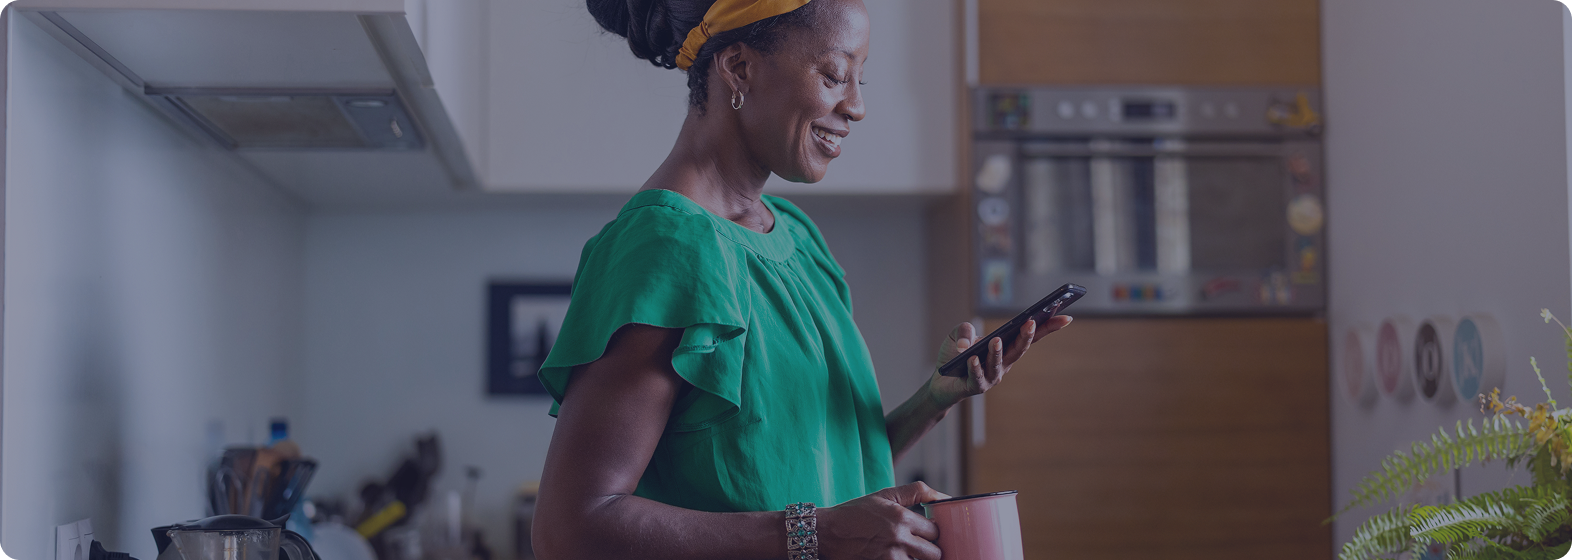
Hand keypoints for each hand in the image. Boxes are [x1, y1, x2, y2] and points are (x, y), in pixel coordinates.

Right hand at [816, 482, 949, 559]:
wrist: (825, 534)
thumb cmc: (855, 513)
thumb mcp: (884, 495)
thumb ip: (916, 491)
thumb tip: (945, 497)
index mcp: (901, 518)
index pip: (936, 531)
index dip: (932, 532)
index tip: (925, 532)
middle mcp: (898, 539)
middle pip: (935, 554)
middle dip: (930, 550)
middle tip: (920, 546)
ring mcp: (889, 559)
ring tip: (905, 551)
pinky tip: (895, 556)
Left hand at [927, 316, 1072, 407]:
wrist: (941, 382)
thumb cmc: (955, 356)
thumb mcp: (958, 335)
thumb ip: (965, 330)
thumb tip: (967, 341)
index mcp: (1006, 347)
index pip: (1031, 336)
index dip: (1049, 327)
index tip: (1066, 317)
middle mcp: (1004, 363)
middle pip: (1019, 349)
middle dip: (1027, 336)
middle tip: (1032, 322)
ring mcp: (992, 376)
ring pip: (997, 363)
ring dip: (997, 352)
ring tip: (996, 340)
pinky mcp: (975, 386)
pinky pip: (976, 376)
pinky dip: (975, 367)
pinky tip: (971, 358)